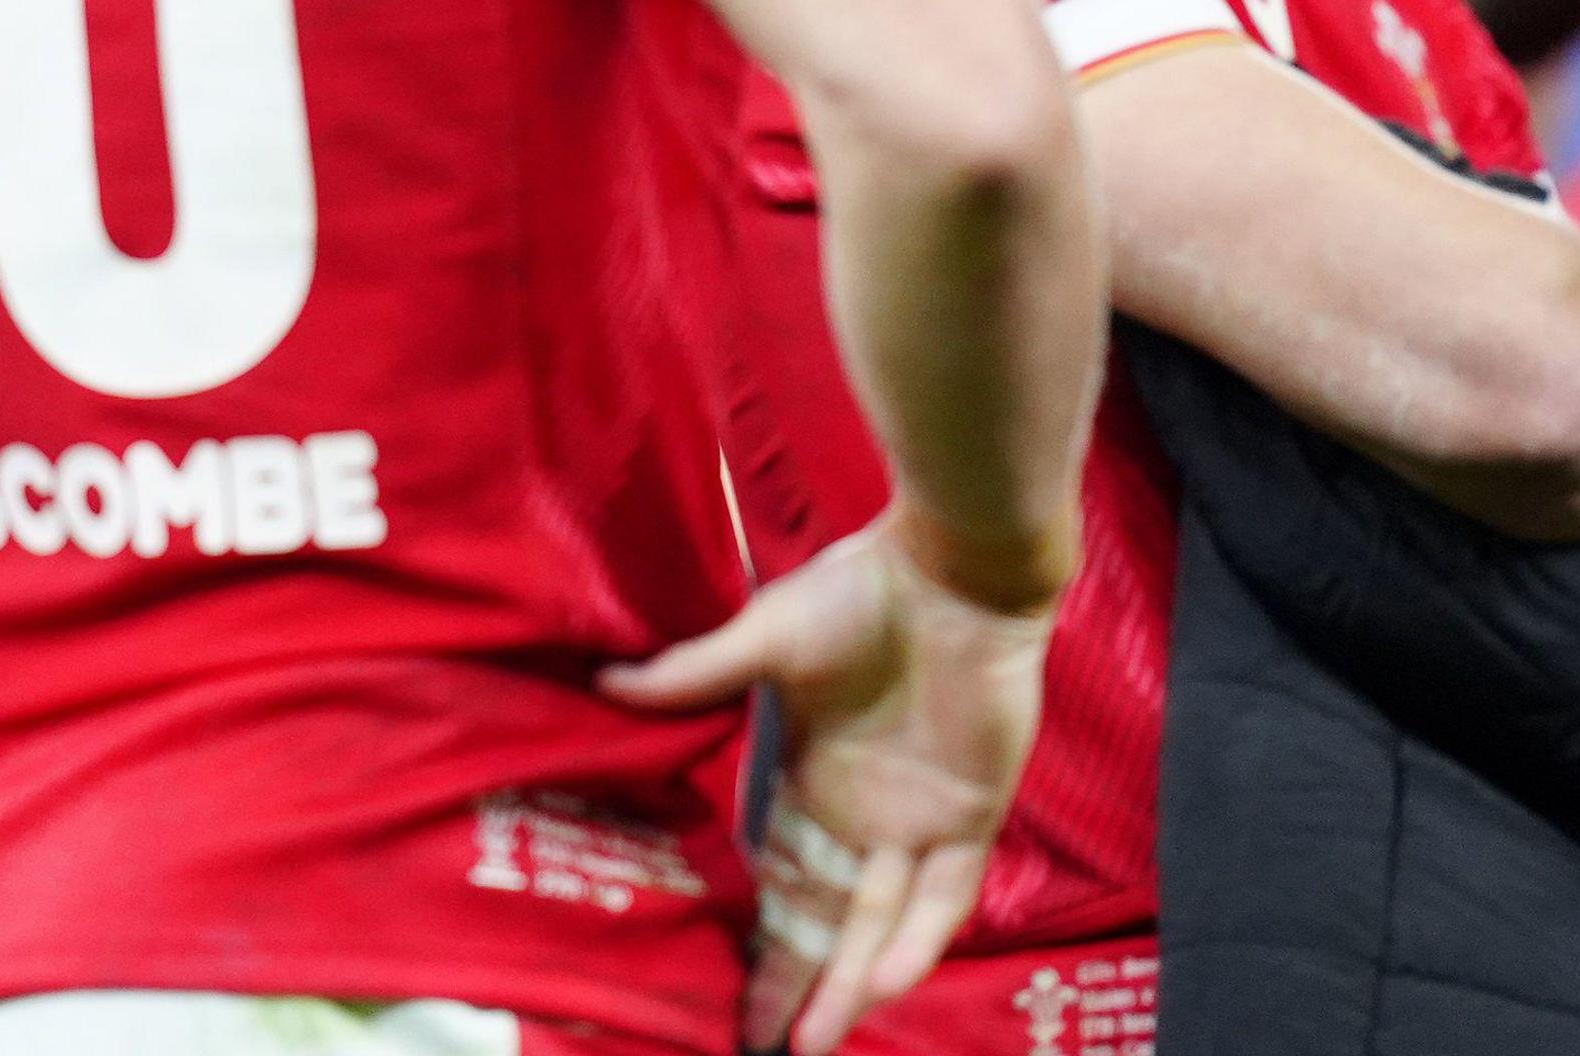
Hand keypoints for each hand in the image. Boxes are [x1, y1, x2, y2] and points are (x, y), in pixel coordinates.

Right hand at [602, 516, 1058, 1055]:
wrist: (955, 570)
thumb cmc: (860, 593)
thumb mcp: (768, 637)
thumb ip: (700, 675)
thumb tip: (609, 685)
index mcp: (807, 778)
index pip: (776, 877)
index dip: (754, 932)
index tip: (720, 987)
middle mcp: (859, 815)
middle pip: (820, 919)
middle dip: (790, 981)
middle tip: (756, 1043)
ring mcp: (916, 820)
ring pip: (879, 923)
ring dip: (849, 981)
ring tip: (811, 1040)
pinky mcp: (970, 815)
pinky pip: (945, 894)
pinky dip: (919, 938)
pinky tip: (888, 984)